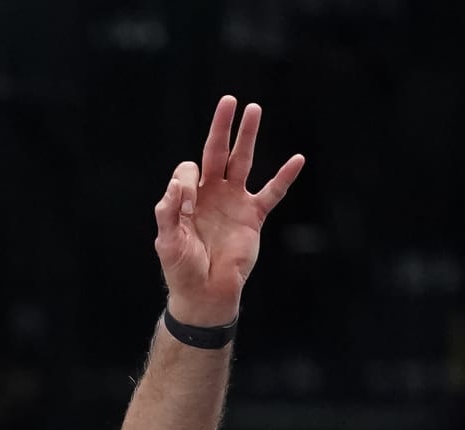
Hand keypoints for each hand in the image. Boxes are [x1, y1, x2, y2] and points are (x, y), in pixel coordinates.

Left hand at [154, 96, 304, 327]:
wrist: (206, 293)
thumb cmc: (182, 269)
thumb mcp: (167, 242)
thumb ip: (168, 213)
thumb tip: (178, 185)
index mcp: (188, 198)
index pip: (188, 171)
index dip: (186, 182)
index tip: (186, 206)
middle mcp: (211, 194)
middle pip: (216, 152)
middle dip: (221, 127)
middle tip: (228, 100)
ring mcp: (234, 202)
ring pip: (242, 162)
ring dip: (247, 137)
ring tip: (253, 109)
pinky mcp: (253, 216)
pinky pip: (272, 192)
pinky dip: (285, 176)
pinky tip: (297, 159)